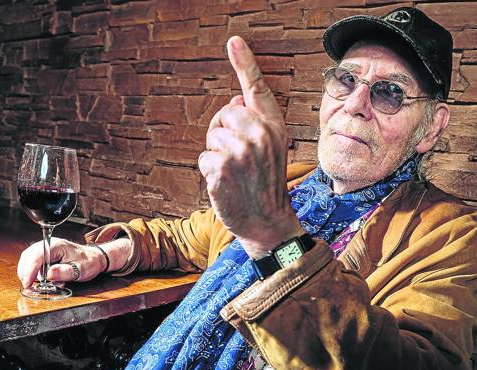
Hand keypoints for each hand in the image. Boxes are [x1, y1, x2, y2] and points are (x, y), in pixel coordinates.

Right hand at [17, 238, 105, 287]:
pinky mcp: (45, 255)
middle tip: (29, 285)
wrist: (94, 258)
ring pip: (28, 259)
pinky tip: (43, 279)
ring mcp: (46, 249)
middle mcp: (49, 245)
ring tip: (40, 282)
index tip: (28, 282)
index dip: (30, 270)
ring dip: (29, 272)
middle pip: (28, 256)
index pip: (37, 255)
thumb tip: (49, 274)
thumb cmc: (89, 262)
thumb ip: (65, 272)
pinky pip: (33, 263)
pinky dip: (33, 272)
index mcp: (57, 246)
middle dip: (26, 272)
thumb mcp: (81, 269)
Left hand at [198, 36, 304, 258]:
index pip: (256, 89)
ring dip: (216, 155)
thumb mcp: (273, 149)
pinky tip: (225, 184)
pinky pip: (203, 158)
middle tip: (237, 156)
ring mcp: (240, 153)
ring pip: (211, 137)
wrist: (268, 221)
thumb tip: (234, 101)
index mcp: (273, 127)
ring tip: (234, 172)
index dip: (245, 63)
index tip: (234, 41)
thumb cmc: (267, 183)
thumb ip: (257, 122)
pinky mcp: (221, 170)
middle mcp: (259, 135)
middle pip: (224, 114)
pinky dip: (209, 172)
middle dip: (223, 132)